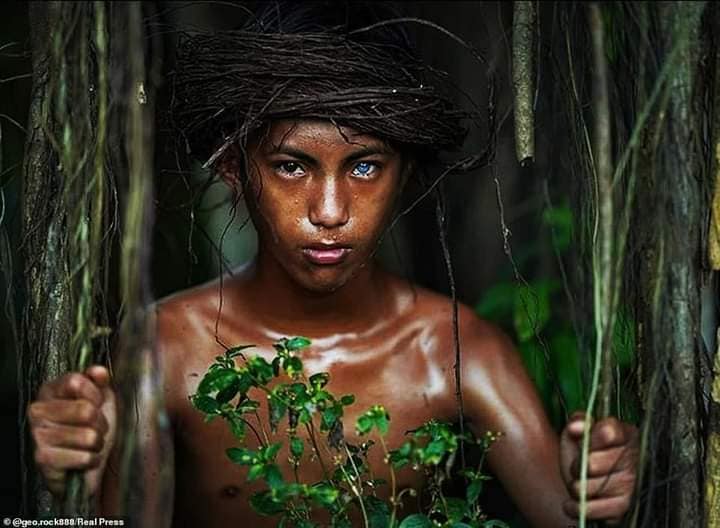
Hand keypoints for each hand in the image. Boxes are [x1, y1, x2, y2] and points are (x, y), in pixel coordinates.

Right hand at [28, 366, 116, 498]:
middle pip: (85, 410)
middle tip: (97, 426)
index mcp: (50, 390)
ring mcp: (38, 435)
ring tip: (91, 442)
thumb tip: (99, 372)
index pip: (76, 382)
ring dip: (97, 442)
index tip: (97, 402)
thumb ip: (99, 380)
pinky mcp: (43, 459)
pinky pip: (83, 457)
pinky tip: (85, 457)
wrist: (88, 459)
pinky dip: (91, 459)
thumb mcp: (101, 397)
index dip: (95, 394)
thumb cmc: (92, 424)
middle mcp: (38, 410)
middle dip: (101, 422)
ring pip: (87, 436)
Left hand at [559, 412, 637, 523]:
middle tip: (576, 467)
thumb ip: (577, 421)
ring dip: (576, 488)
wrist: (585, 482)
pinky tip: (572, 503)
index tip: (582, 442)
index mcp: (624, 434)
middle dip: (577, 467)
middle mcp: (633, 459)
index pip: (608, 432)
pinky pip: (596, 509)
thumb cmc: (583, 452)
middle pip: (592, 464)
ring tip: (577, 483)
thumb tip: (577, 427)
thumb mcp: (577, 432)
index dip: (591, 439)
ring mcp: (631, 484)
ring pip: (591, 487)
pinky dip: (579, 508)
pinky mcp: (625, 506)